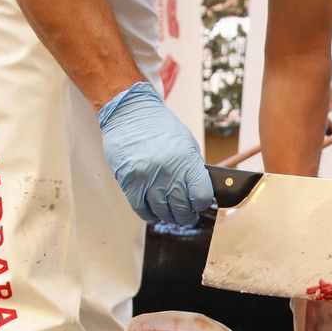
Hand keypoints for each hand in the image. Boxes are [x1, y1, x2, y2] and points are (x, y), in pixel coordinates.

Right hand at [97, 81, 212, 226]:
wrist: (130, 113)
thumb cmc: (160, 127)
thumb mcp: (186, 143)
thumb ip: (193, 168)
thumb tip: (200, 192)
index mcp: (187, 160)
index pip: (201, 196)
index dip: (202, 204)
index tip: (200, 204)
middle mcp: (168, 172)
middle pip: (182, 208)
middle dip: (186, 216)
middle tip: (187, 216)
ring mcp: (147, 178)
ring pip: (162, 212)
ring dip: (169, 217)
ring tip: (171, 215)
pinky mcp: (129, 182)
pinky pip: (141, 209)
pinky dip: (150, 215)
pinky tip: (154, 213)